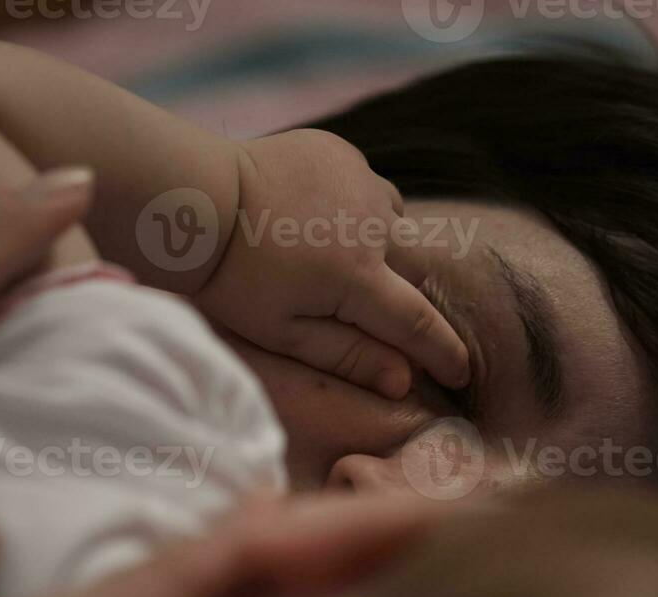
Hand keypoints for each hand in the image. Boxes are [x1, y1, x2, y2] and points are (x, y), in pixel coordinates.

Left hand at [196, 130, 469, 398]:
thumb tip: (404, 381)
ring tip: (330, 257)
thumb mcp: (284, 333)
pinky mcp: (343, 153)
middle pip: (413, 270)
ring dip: (378, 246)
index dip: (443, 352)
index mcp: (359, 277)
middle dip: (401, 294)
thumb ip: (347, 356)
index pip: (417, 323)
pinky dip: (355, 208)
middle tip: (361, 306)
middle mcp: (374, 225)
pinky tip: (315, 218)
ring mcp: (361, 181)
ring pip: (393, 224)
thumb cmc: (233, 279)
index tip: (462, 374)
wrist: (195, 200)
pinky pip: (368, 188)